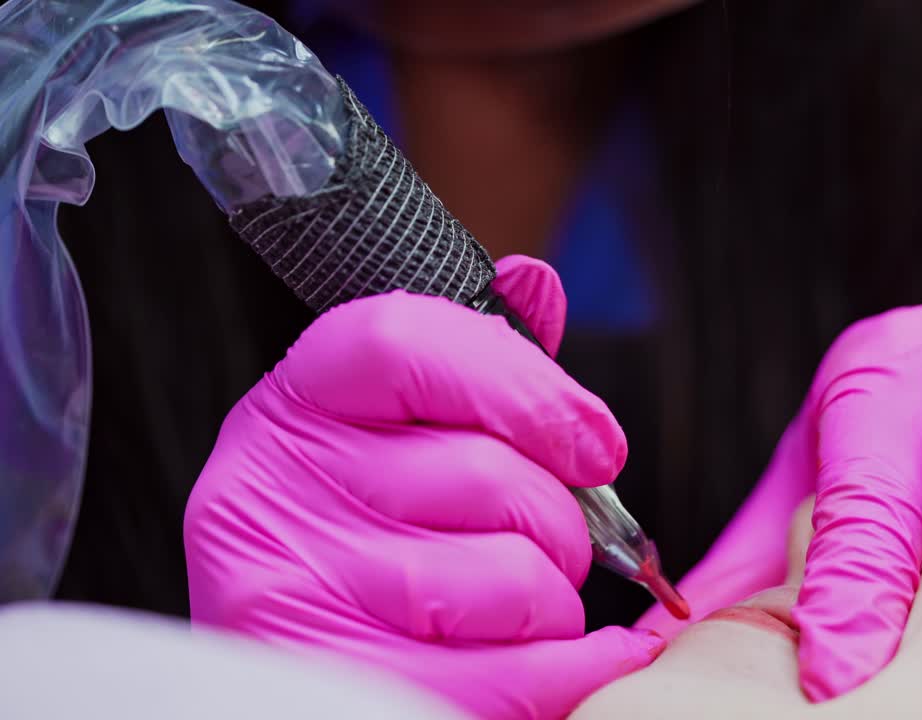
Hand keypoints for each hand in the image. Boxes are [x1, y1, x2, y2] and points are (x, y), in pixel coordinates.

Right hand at [184, 256, 663, 719]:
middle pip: (485, 473)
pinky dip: (568, 668)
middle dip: (562, 520)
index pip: (407, 341)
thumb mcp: (397, 433)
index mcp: (300, 404)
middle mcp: (276, 488)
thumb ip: (473, 363)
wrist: (295, 671)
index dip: (526, 387)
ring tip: (522, 604)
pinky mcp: (336, 677)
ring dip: (555, 600)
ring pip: (510, 579)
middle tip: (556, 542)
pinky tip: (568, 656)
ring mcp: (296, 589)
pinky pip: (511, 675)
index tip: (595, 445)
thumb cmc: (372, 535)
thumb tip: (533, 287)